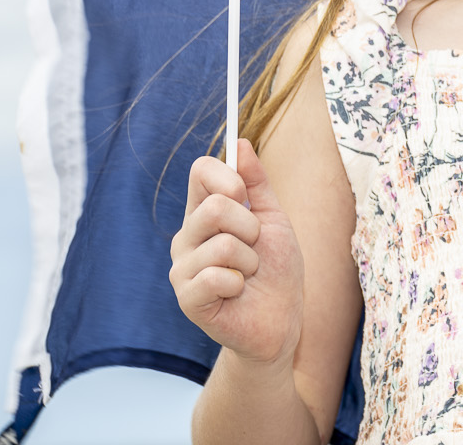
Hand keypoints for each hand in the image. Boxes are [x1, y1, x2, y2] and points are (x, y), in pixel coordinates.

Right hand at [169, 140, 305, 367]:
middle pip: (215, 206)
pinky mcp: (186, 298)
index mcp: (204, 212)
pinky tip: (237, 293)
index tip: (245, 193)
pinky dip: (239, 283)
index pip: (200, 171)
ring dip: (250, 260)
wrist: (280, 320)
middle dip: (252, 227)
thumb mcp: (274, 219)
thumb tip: (240, 142)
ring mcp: (182, 268)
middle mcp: (186, 236)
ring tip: (248, 274)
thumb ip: (256, 183)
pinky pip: (215, 276)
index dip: (228, 176)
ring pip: (222, 244)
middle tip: (255, 247)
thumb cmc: (276, 269)